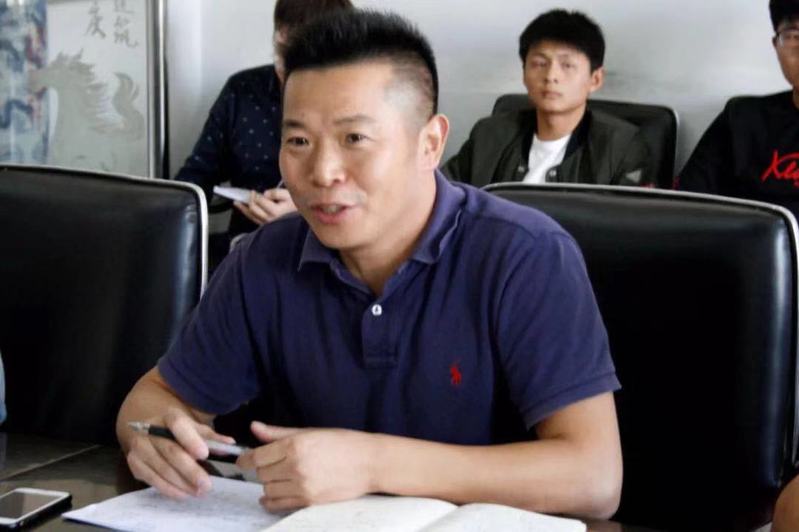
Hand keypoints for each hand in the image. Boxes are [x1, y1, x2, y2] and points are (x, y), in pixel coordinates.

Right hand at [124, 408, 236, 498]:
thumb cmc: (178, 430)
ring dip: (181, 483)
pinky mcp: (134, 463)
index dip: (191, 440)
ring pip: (162, 468)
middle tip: (206, 484)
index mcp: (168, 417)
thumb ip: (211, 437)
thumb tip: (230, 444)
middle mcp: (150, 430)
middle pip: (171, 451)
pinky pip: (152, 479)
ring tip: (199, 492)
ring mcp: (140, 447)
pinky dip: (169, 489)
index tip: (205, 454)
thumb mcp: (194, 428)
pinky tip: (183, 494)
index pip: (178, 425)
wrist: (149, 430)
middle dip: (190, 470)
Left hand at [234, 188, 295, 225]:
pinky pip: (256, 221)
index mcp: (275, 211)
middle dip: (249, 200)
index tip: (254, 191)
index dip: (255, 195)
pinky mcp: (269, 227)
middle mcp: (270, 219)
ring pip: (252, 216)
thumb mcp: (290, 195)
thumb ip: (276, 193)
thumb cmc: (299, 207)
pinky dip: (249, 215)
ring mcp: (269, 225)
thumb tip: (265, 194)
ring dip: (244, 209)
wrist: (306, 220)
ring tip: (237, 203)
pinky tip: (246, 211)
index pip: (259, 201)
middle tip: (247, 194)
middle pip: (253, 208)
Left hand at [236, 422, 376, 510]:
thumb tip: (255, 427)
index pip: (257, 456)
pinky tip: (270, 496)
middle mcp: (295, 466)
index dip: (245, 459)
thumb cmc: (343, 443)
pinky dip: (271, 501)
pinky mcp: (309, 500)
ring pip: (268, 489)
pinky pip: (279, 504)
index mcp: (295, 445)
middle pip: (261, 473)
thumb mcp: (310, 432)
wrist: (370, 462)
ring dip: (269, 484)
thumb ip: (279, 433)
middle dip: (262, 469)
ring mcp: (302, 485)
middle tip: (270, 465)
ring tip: (278, 477)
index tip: (242, 461)